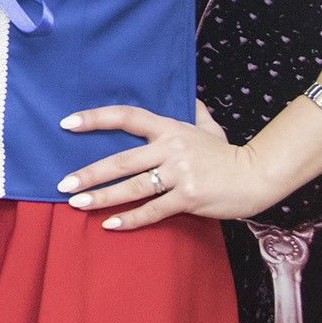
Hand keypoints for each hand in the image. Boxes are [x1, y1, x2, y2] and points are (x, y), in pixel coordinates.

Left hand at [56, 99, 273, 229]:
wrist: (257, 176)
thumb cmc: (228, 153)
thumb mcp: (209, 127)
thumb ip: (195, 112)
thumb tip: (191, 97)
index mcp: (169, 128)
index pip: (125, 117)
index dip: (95, 119)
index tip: (67, 123)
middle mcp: (170, 149)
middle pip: (120, 161)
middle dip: (89, 173)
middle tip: (64, 183)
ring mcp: (179, 174)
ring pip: (132, 187)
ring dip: (102, 198)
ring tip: (77, 204)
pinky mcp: (188, 198)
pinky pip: (153, 210)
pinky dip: (131, 219)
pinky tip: (110, 224)